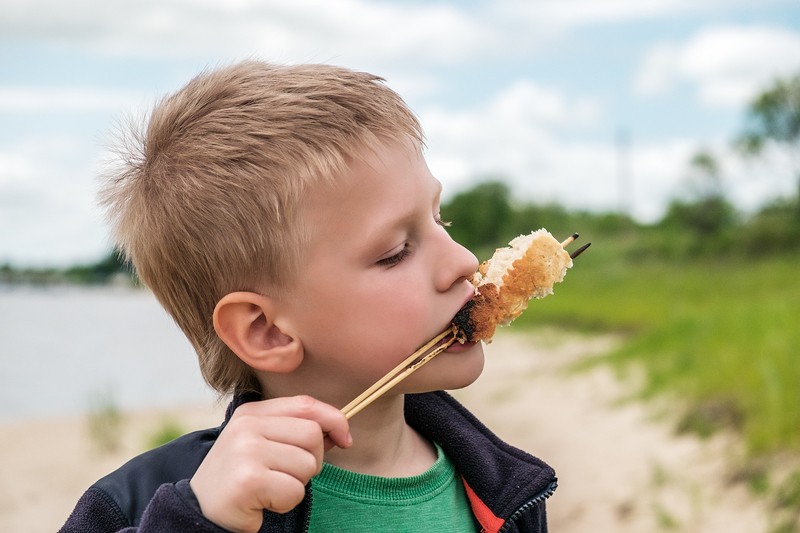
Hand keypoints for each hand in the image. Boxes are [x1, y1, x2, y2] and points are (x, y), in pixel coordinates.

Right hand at [190, 395, 351, 532]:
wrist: (201, 510)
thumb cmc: (242, 476)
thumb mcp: (264, 442)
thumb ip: (296, 430)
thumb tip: (340, 432)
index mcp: (252, 412)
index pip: (306, 404)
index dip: (334, 420)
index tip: (344, 439)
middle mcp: (247, 426)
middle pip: (312, 435)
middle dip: (311, 461)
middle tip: (287, 475)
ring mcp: (246, 451)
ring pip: (307, 465)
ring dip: (297, 484)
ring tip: (271, 488)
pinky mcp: (249, 480)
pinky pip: (295, 490)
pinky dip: (285, 503)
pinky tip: (264, 502)